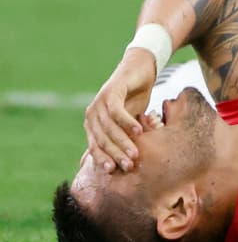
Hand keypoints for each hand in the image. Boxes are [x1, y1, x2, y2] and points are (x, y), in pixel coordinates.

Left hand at [84, 48, 156, 172]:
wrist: (140, 70)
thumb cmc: (134, 98)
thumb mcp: (127, 123)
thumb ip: (120, 139)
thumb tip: (114, 165)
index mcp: (93, 124)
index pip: (96, 146)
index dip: (103, 159)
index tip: (115, 172)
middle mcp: (93, 114)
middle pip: (102, 139)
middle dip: (116, 154)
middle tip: (130, 166)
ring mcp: (100, 102)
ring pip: (109, 128)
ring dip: (123, 142)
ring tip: (136, 153)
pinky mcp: (111, 91)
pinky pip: (116, 111)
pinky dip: (126, 122)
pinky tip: (138, 130)